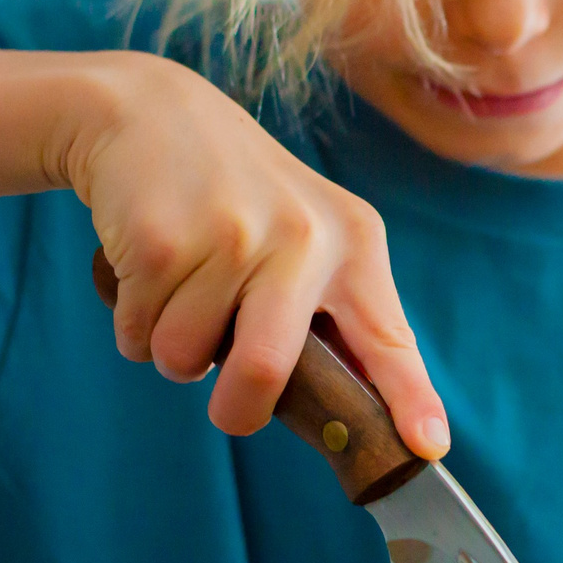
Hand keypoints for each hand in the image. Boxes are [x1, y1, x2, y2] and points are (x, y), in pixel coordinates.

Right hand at [65, 52, 448, 458]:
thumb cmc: (235, 198)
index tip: (427, 448)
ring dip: (172, 351)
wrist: (148, 114)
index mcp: (353, 244)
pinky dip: (135, 325)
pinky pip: (140, 336)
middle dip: (238, 409)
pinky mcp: (161, 241)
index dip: (409, 399)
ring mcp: (230, 236)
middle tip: (229, 409)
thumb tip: (355, 409)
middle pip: (268, 371)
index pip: (388, 338)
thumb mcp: (308, 233)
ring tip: (181, 290)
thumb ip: (333, 311)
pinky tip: (148, 268)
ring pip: (186, 360)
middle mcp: (302, 238)